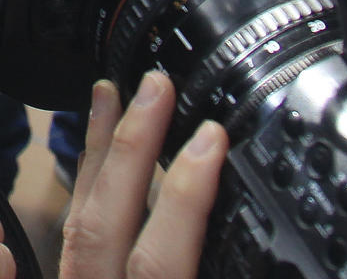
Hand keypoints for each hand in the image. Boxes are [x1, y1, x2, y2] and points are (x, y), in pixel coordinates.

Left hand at [59, 75, 225, 278]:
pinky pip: (70, 234)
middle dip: (129, 147)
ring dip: (99, 152)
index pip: (156, 262)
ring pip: (78, 222)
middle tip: (155, 86)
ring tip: (108, 93)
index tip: (210, 139)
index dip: (182, 199)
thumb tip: (276, 276)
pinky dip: (85, 186)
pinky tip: (93, 155)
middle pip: (102, 224)